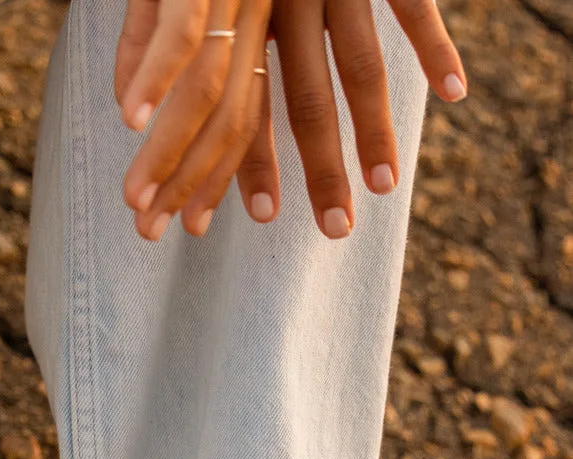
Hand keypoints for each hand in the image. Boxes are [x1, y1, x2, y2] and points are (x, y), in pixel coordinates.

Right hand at [116, 0, 274, 239]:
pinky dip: (156, 80)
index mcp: (253, 22)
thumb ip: (148, 40)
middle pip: (232, 117)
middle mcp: (254, 14)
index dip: (232, 174)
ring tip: (137, 199)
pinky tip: (132, 120)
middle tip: (155, 232)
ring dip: (168, 154)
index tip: (209, 224)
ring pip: (205, 92)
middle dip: (198, 184)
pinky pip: (183, 34)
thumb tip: (126, 106)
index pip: (247, 113)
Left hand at [236, 0, 466, 236]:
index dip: (252, 163)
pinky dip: (435, 49)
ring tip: (385, 186)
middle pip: (307, 101)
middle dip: (321, 170)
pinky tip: (454, 93)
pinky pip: (413, 6)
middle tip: (336, 229)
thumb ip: (224, 48)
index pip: (248, 106)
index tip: (263, 217)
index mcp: (246, 18)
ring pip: (360, 67)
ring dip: (374, 131)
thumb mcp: (222, 5)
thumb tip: (210, 116)